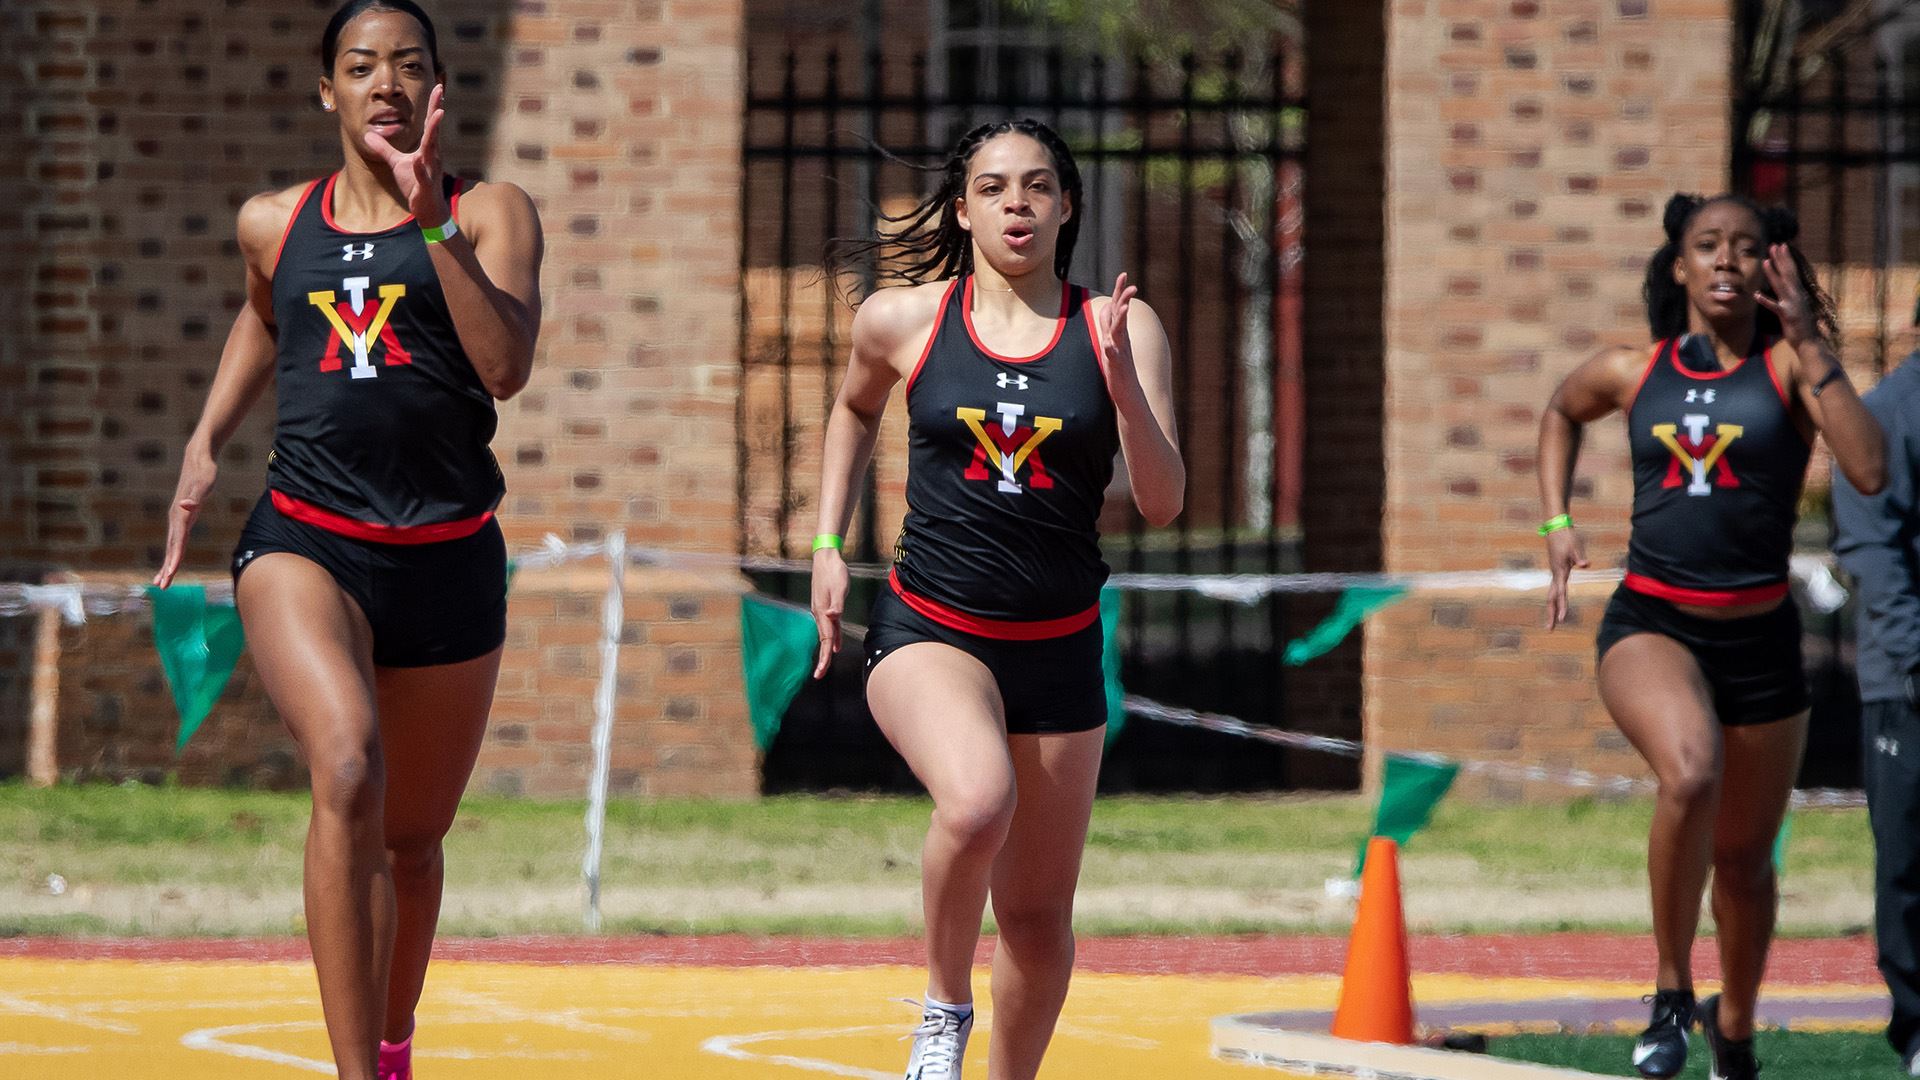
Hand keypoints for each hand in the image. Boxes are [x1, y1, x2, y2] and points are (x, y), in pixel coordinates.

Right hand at [154, 447, 217, 588]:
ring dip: (167, 563)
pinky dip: (173, 552)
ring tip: (161, 580)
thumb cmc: (204, 471)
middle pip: (171, 547)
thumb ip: (195, 496)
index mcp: (181, 515)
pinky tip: (172, 560)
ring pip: (171, 545)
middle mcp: (176, 518)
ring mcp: (178, 517)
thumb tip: (186, 506)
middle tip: (161, 586)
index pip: (177, 541)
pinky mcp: (182, 515)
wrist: (198, 458)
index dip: (174, 558)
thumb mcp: (204, 483)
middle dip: (167, 567)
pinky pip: (176, 538)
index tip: (170, 574)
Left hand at [364, 83, 449, 228]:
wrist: (428, 210)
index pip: (430, 123)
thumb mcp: (396, 163)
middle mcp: (432, 156)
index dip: (434, 105)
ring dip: (435, 132)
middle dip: (437, 110)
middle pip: (434, 129)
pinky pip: (422, 175)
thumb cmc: (415, 185)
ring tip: (437, 116)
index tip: (438, 88)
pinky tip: (416, 160)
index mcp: (427, 149)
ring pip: (432, 148)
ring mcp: (430, 170)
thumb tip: (368, 134)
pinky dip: (419, 168)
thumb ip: (383, 148)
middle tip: (440, 92)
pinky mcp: (425, 186)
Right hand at [811, 548, 848, 678]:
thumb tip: (833, 616)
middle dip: (822, 659)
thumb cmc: (834, 571)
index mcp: (822, 612)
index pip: (824, 639)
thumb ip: (837, 603)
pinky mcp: (825, 606)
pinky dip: (832, 637)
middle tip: (819, 675)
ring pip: (825, 635)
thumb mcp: (839, 586)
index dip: (823, 657)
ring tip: (825, 665)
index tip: (820, 671)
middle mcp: (819, 614)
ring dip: (825, 650)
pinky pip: (829, 627)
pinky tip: (836, 645)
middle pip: (822, 640)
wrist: (826, 558)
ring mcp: (821, 610)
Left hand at [1098, 272, 1139, 389]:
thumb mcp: (1111, 342)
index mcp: (1119, 332)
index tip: (1123, 274)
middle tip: (1129, 283)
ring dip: (1121, 319)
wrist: (1129, 394)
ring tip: (1123, 307)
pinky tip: (1107, 344)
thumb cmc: (1119, 368)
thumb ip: (1108, 325)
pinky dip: (1111, 349)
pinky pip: (1113, 356)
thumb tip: (1107, 307)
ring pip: (1119, 332)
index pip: (1118, 307)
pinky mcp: (1116, 366)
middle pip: (1120, 314)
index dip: (1120, 291)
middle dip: (1123, 298)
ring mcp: (1120, 352)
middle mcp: (1121, 339)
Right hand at [1544, 526, 1587, 630]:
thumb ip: (1580, 557)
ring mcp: (1555, 573)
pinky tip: (1557, 604)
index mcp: (1559, 571)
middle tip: (1549, 629)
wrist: (1556, 528)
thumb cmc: (1567, 536)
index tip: (1562, 619)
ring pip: (1552, 594)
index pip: (1560, 593)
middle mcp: (1555, 574)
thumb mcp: (1575, 546)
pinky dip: (1555, 599)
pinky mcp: (1557, 570)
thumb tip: (1586, 565)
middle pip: (1551, 598)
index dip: (1562, 606)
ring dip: (1552, 608)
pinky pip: (1555, 589)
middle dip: (1551, 614)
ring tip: (1552, 621)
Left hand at [1756, 242, 1816, 348]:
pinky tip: (1756, 294)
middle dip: (1781, 259)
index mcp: (1799, 292)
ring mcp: (1792, 304)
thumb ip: (1792, 296)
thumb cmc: (1803, 325)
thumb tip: (1789, 287)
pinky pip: (1775, 307)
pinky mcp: (1787, 315)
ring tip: (1765, 261)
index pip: (1792, 272)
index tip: (1781, 246)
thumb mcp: (1797, 307)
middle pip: (1788, 273)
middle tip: (1775, 245)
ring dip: (1773, 274)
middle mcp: (1797, 295)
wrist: (1810, 342)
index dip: (1786, 259)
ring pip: (1781, 286)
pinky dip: (1766, 301)